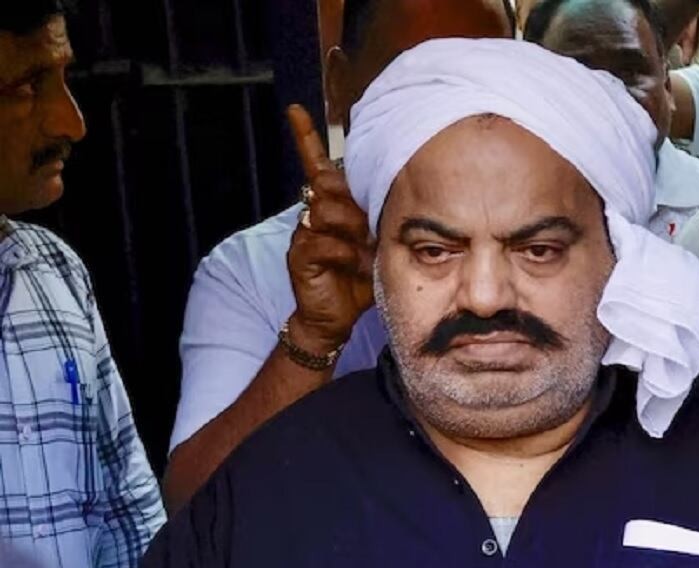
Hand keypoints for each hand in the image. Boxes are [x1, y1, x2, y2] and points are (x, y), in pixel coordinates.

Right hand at [285, 104, 374, 353]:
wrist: (336, 318)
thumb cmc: (360, 278)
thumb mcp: (378, 242)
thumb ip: (380, 218)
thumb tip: (397, 196)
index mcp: (332, 205)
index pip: (316, 165)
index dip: (305, 138)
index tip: (295, 111)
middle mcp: (313, 213)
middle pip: (329, 184)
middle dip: (355, 200)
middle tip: (372, 226)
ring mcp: (304, 233)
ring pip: (328, 211)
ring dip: (355, 229)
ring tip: (368, 250)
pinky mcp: (299, 255)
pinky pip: (325, 242)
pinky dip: (348, 254)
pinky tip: (358, 267)